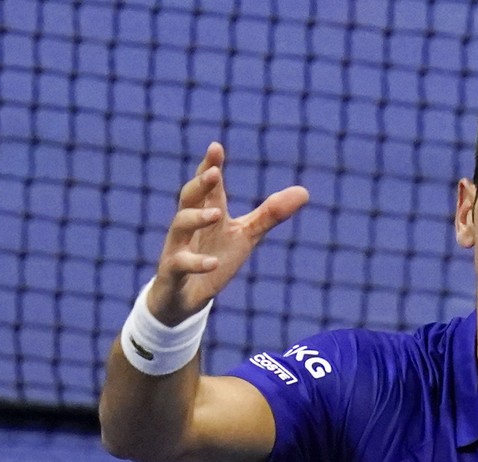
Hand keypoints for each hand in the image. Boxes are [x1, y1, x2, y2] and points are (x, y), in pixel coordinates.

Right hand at [151, 142, 309, 324]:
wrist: (186, 299)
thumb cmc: (215, 258)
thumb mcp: (246, 236)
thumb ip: (270, 214)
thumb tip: (304, 191)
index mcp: (207, 213)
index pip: (208, 186)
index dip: (210, 166)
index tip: (216, 147)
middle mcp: (189, 226)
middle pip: (188, 198)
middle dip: (200, 184)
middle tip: (214, 172)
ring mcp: (178, 248)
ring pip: (180, 226)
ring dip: (196, 218)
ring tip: (216, 214)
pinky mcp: (173, 273)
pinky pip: (180, 264)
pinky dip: (196, 262)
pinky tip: (214, 262)